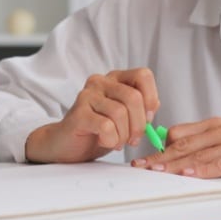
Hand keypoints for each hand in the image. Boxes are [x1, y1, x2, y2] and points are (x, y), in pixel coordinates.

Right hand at [25, 68, 159, 163]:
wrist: (67, 144)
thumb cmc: (97, 130)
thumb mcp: (125, 118)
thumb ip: (140, 108)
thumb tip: (153, 106)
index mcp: (115, 79)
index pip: (143, 75)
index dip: (151, 97)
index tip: (148, 118)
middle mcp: (100, 82)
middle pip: (134, 97)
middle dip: (139, 125)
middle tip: (133, 139)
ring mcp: (87, 95)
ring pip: (120, 113)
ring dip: (124, 135)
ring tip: (117, 142)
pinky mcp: (78, 113)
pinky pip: (106, 126)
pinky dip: (111, 140)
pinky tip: (105, 141)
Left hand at [131, 117, 220, 177]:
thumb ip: (207, 141)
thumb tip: (176, 149)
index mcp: (217, 124)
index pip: (179, 134)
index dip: (158, 148)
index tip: (142, 159)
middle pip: (184, 145)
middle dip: (160, 158)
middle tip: (141, 167)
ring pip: (200, 155)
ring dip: (175, 164)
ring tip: (156, 171)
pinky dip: (204, 169)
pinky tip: (190, 174)